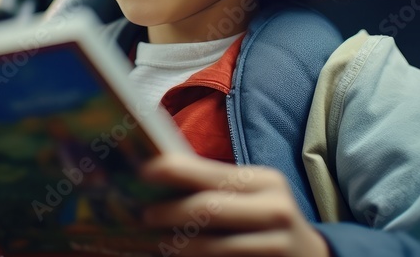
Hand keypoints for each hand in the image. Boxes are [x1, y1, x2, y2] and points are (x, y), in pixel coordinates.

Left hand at [141, 153, 329, 256]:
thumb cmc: (267, 221)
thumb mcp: (253, 197)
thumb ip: (217, 187)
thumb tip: (160, 174)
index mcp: (266, 181)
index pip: (211, 174)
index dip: (174, 172)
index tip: (142, 172)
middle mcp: (275, 209)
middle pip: (208, 209)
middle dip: (169, 212)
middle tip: (142, 215)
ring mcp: (277, 245)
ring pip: (213, 247)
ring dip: (178, 245)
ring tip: (157, 242)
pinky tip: (181, 256)